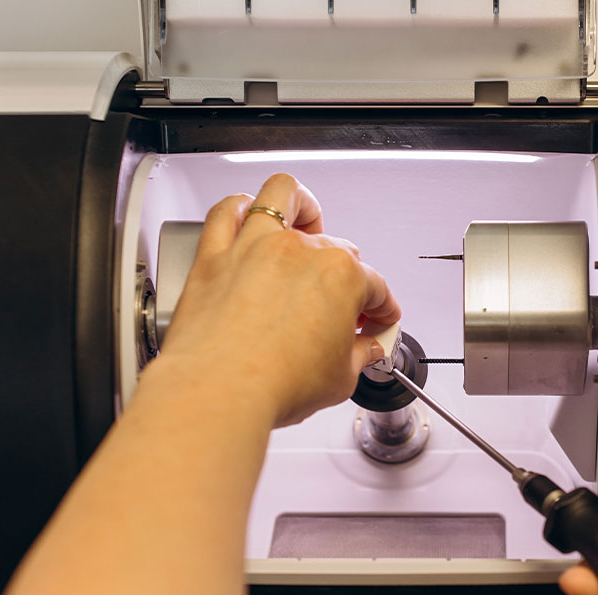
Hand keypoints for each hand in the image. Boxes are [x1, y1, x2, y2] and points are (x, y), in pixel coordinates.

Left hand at [146, 173, 400, 426]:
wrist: (217, 392)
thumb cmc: (275, 384)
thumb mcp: (340, 379)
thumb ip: (359, 355)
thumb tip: (366, 349)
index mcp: (341, 277)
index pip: (375, 286)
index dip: (383, 306)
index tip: (378, 320)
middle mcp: (299, 251)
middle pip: (336, 246)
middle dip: (348, 272)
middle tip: (343, 303)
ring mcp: (255, 248)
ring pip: (281, 197)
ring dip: (301, 206)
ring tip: (306, 222)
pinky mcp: (214, 256)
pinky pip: (225, 212)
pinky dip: (239, 208)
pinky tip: (247, 215)